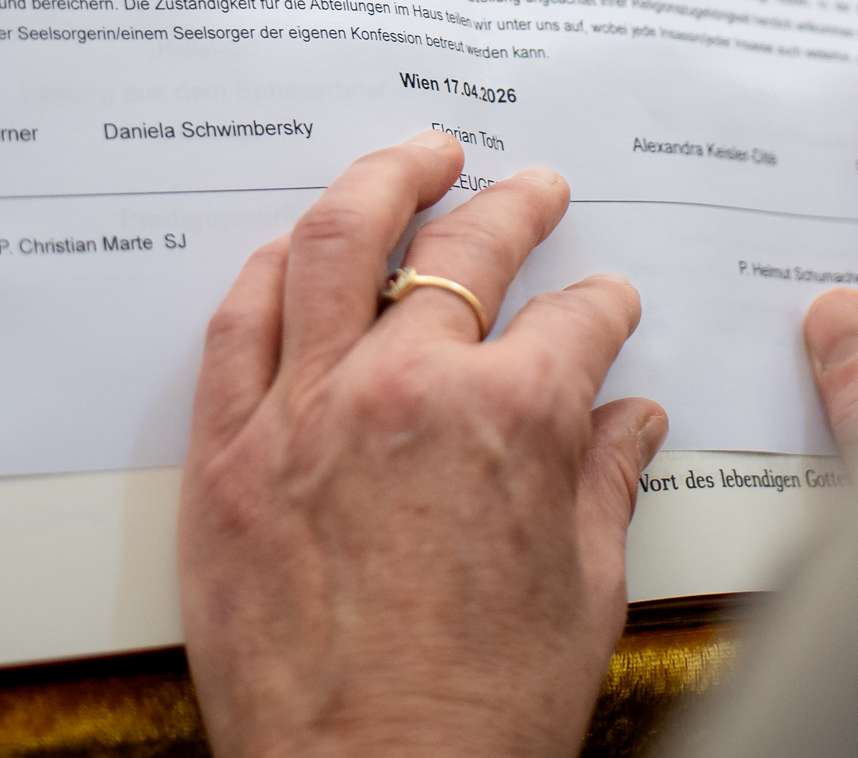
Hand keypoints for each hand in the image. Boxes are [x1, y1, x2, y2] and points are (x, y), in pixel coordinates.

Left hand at [179, 130, 668, 757]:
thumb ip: (602, 483)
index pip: (576, 318)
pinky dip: (272, 271)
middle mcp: (410, 389)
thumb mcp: (582, 592)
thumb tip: (631, 425)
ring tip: (417, 156)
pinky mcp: (226, 453)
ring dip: (385, 179)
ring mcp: (308, 410)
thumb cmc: (481, 714)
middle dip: (514, 205)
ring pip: (339, 241)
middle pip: (464, 249)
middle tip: (532, 191)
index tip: (605, 305)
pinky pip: (239, 322)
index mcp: (515, 419)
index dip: (602, 305)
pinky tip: (299, 250)